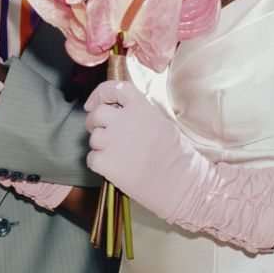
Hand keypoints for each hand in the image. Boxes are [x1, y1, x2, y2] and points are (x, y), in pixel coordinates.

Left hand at [85, 80, 273, 252]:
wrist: (182, 184)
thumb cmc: (177, 156)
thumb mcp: (162, 124)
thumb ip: (139, 115)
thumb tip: (120, 113)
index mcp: (140, 107)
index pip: (114, 88)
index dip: (100, 94)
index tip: (93, 103)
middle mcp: (123, 120)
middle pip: (97, 113)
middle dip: (95, 122)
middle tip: (102, 132)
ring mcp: (113, 141)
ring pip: (93, 138)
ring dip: (99, 145)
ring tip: (116, 155)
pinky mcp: (106, 163)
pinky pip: (91, 159)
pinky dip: (99, 164)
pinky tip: (114, 169)